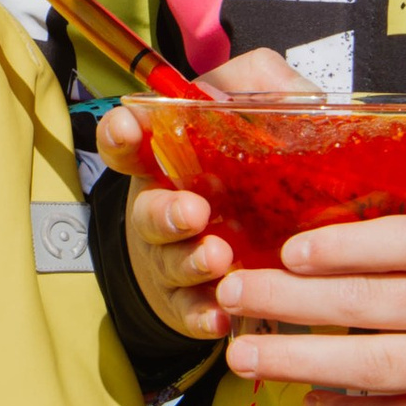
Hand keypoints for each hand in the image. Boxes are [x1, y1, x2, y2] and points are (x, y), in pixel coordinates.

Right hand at [96, 48, 321, 346]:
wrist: (248, 246)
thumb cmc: (246, 177)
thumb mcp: (255, 122)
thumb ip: (264, 91)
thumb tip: (284, 88)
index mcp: (169, 162)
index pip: (129, 144)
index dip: (120, 135)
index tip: (127, 128)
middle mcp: (161, 209)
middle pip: (147, 211)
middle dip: (167, 211)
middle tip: (194, 211)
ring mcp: (172, 258)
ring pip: (170, 261)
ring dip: (190, 261)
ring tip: (219, 257)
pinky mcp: (190, 301)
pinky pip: (191, 310)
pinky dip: (202, 314)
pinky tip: (221, 316)